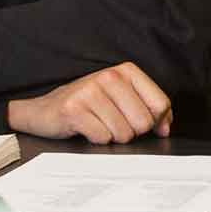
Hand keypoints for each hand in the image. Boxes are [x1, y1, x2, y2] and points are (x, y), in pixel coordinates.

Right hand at [7, 62, 171, 144]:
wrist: (44, 110)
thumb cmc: (88, 104)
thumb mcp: (121, 97)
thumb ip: (148, 108)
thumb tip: (166, 127)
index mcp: (126, 71)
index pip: (160, 104)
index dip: (157, 122)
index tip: (149, 126)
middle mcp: (109, 76)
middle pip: (144, 122)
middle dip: (132, 131)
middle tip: (114, 124)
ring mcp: (91, 91)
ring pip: (124, 133)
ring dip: (113, 137)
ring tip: (99, 125)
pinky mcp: (74, 109)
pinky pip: (102, 138)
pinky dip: (97, 140)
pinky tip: (87, 129)